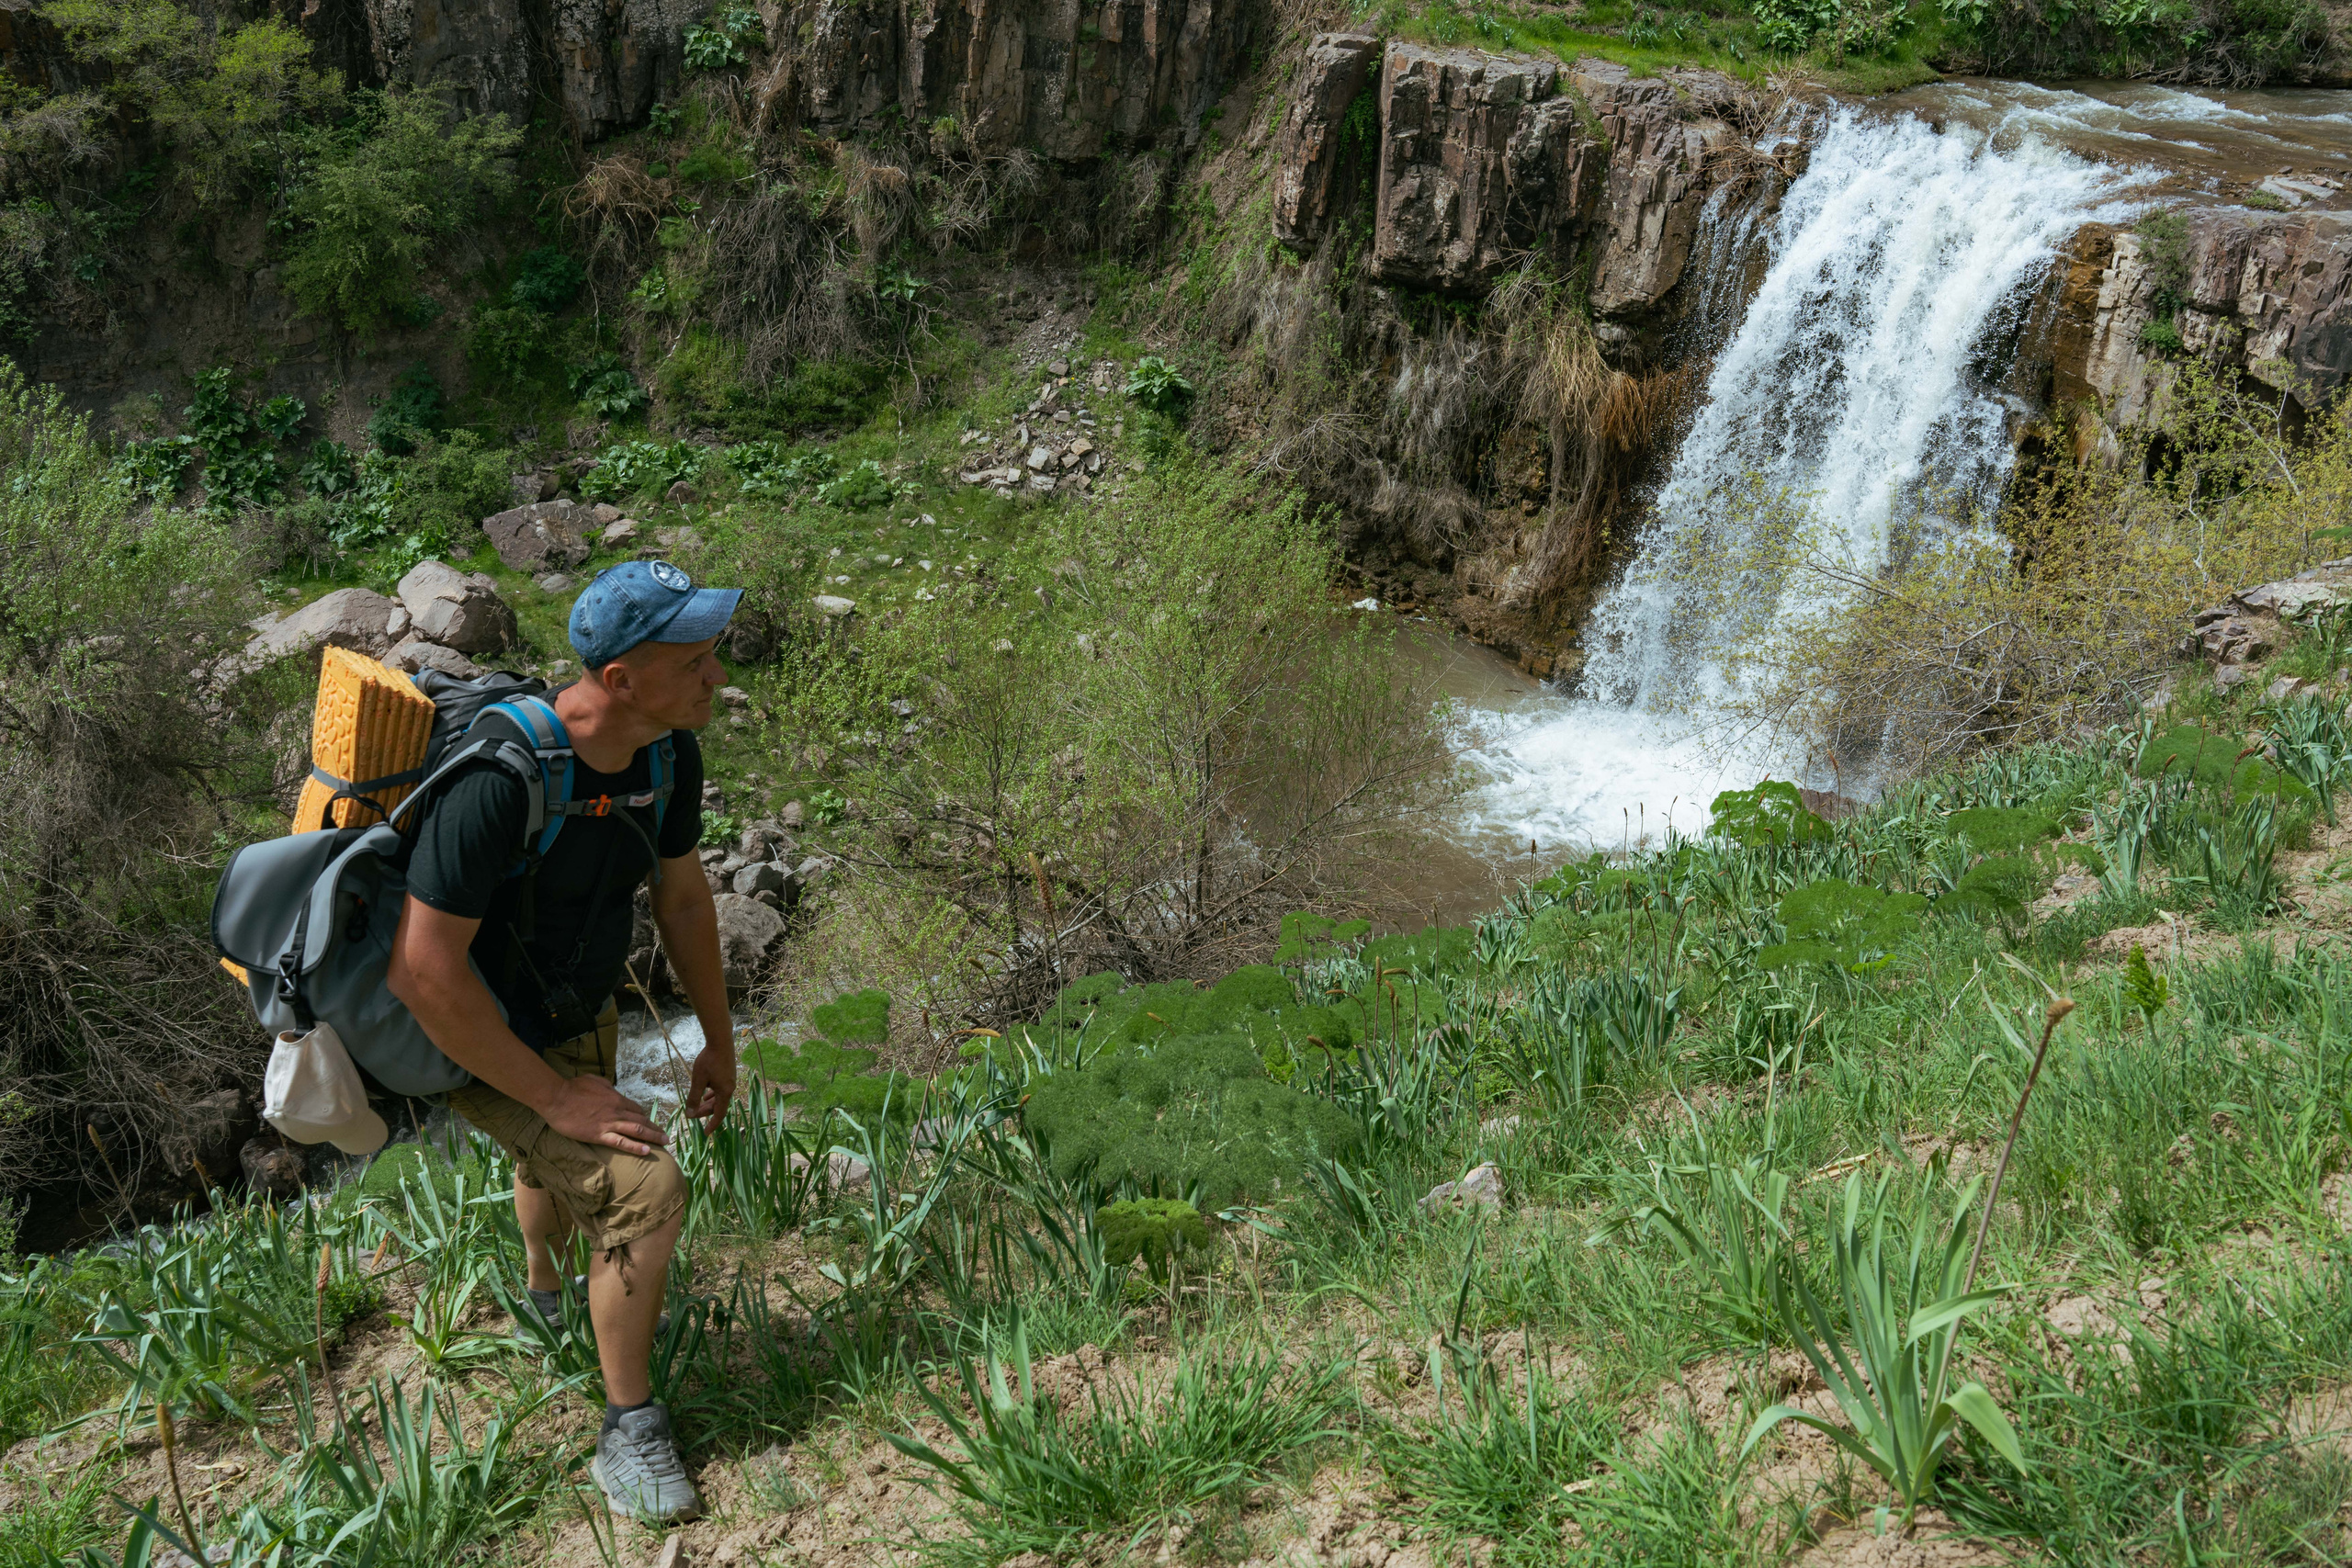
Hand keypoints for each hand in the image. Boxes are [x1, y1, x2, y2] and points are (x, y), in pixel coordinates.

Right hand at [541, 1074, 668, 1156]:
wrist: (557, 1097)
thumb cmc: (573, 1087)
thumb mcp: (594, 1080)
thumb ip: (607, 1085)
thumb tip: (612, 1089)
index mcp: (616, 1098)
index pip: (636, 1109)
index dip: (645, 1117)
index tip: (650, 1124)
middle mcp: (617, 1111)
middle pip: (642, 1120)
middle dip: (655, 1129)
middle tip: (665, 1137)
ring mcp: (609, 1123)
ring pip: (637, 1131)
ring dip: (653, 1137)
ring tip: (664, 1144)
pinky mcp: (599, 1135)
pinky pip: (621, 1142)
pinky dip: (635, 1147)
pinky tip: (647, 1151)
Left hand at [682, 1039, 736, 1131]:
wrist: (721, 1041)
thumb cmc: (709, 1060)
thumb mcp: (698, 1080)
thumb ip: (694, 1098)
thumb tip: (689, 1114)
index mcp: (725, 1092)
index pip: (719, 1114)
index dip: (712, 1125)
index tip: (706, 1133)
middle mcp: (730, 1088)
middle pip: (719, 1106)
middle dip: (706, 1112)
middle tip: (694, 1115)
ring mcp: (730, 1081)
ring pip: (720, 1098)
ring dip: (709, 1104)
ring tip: (699, 1106)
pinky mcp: (729, 1074)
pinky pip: (721, 1090)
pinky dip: (713, 1095)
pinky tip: (706, 1093)